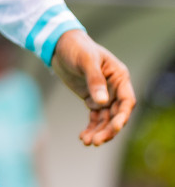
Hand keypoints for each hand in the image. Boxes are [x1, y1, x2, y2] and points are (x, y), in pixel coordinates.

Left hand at [51, 30, 135, 145]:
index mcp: (119, 76)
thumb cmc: (76, 47)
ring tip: (87, 141)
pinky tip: (83, 137)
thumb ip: (95, 80)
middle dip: (108, 129)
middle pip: (117, 115)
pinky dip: (91, 128)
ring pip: (106, 119)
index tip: (115, 127)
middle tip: (97, 141)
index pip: (127, 101)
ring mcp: (103, 95)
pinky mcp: (91, 99)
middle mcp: (114, 88)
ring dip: (99, 132)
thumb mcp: (86, 60)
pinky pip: (95, 118)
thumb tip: (102, 101)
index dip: (123, 116)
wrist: (59, 45)